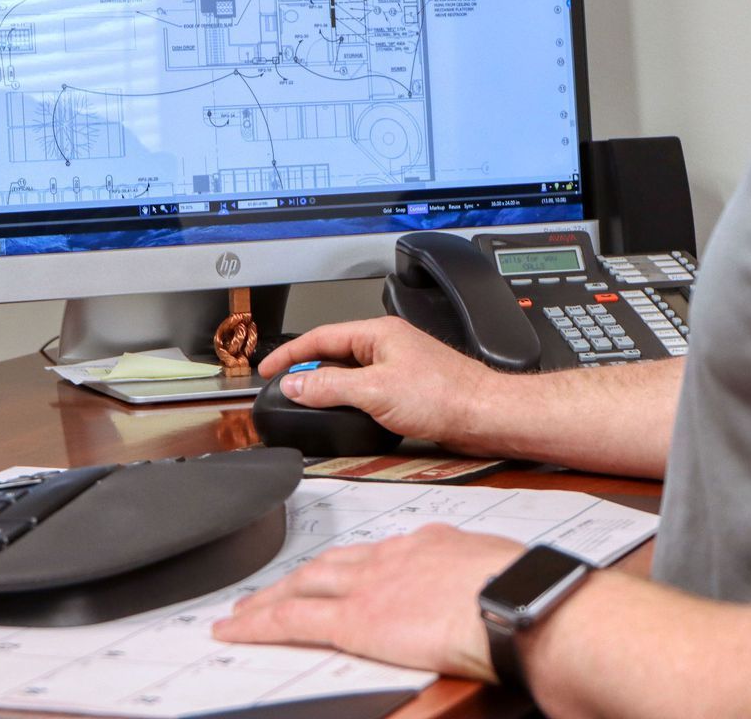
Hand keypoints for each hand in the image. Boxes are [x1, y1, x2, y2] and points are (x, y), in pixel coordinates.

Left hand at [212, 524, 520, 679]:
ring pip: (302, 585)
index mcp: (431, 544)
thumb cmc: (528, 594)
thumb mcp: (503, 573)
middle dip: (299, 575)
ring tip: (245, 609)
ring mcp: (371, 585)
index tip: (344, 573)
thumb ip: (484, 583)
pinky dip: (258, 623)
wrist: (523, 601)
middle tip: (273, 587)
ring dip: (269, 597)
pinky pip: (292, 619)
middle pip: (330, 563)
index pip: (378, 552)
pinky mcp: (356, 620)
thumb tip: (499, 599)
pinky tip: (235, 629)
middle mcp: (393, 556)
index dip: (353, 564)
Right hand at [259, 318, 508, 452]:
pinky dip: (348, 401)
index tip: (267, 367)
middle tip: (283, 390)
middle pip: (334, 354)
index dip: (290, 352)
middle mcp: (388, 346)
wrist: (483, 415)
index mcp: (378, 333)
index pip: (321, 336)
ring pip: (350, 374)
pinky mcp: (407, 390)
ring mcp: (398, 367)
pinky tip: (345, 416)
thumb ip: (330, 387)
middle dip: (306, 371)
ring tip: (308, 405)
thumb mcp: (375, 390)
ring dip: (327, 388)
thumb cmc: (445, 395)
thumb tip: (295, 383)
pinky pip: (366, 390)